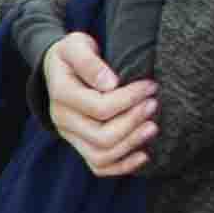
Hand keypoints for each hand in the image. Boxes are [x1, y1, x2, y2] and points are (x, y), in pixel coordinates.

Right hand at [43, 28, 158, 175]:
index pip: (100, 108)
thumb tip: (111, 84)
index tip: (150, 85)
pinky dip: (123, 165)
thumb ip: (90, 62)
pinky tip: (144, 154)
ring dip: (131, 144)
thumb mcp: (76, 45)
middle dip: (134, 122)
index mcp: (61, 94)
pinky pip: (99, 166)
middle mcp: (62, 120)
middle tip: (154, 104)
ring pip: (102, 156)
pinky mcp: (80, 145)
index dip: (130, 99)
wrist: (59, 67)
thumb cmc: (72, 53)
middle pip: (102, 136)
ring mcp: (70, 136)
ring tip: (153, 126)